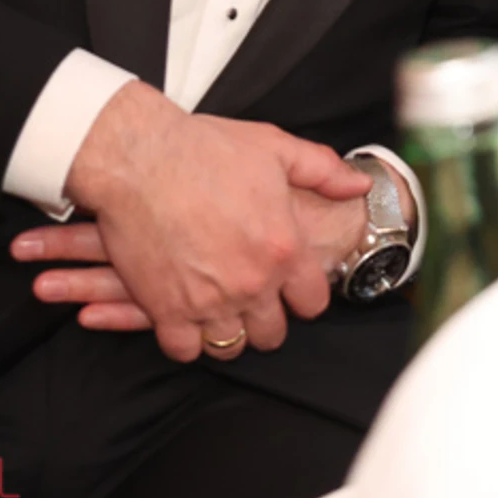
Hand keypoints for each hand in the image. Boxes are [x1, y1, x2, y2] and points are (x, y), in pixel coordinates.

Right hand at [17, 184, 369, 332]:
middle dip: (265, 320)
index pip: (313, 302)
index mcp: (284, 248)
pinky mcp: (166, 309)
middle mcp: (253, 282)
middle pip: (272, 333)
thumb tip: (358, 186)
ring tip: (219, 311)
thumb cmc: (206, 149)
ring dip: (227, 332)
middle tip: (251, 300)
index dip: (302, 296)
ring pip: (230, 346)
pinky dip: (186, 339)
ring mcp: (209, 300)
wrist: (139, 157)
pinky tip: (185, 318)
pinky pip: (185, 350)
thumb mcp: (275, 148)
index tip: (289, 289)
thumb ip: (323, 171)